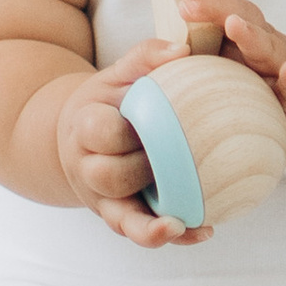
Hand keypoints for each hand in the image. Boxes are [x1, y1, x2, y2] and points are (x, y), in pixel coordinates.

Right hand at [57, 39, 211, 244]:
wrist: (80, 137)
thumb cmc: (109, 102)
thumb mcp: (119, 73)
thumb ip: (146, 56)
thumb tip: (184, 49)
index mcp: (83, 127)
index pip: (98, 132)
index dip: (120, 132)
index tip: (141, 123)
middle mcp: (87, 169)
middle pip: (109, 176)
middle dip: (138, 169)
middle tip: (174, 157)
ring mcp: (102, 199)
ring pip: (122, 219)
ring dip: (152, 223)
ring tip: (181, 223)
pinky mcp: (119, 217)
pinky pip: (142, 232)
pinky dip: (170, 236)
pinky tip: (205, 232)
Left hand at [172, 0, 285, 150]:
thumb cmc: (246, 83)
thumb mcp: (212, 61)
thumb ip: (184, 51)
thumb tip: (161, 46)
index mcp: (238, 28)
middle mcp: (260, 39)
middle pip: (242, 13)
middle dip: (215, 6)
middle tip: (186, 8)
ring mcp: (279, 65)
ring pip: (268, 44)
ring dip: (251, 34)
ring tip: (234, 25)